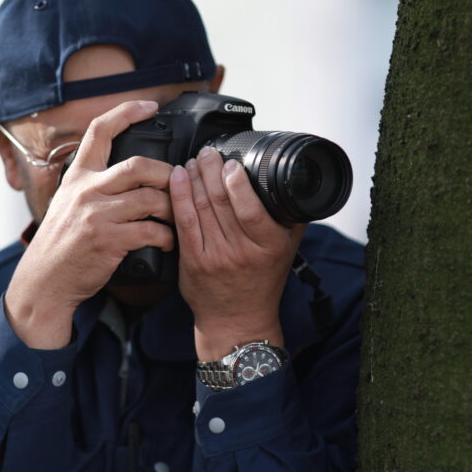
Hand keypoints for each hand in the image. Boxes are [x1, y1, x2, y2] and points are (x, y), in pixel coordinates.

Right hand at [5, 100, 174, 348]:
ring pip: (150, 199)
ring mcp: (96, 215)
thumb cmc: (60, 244)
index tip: (150, 105)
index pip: (99, 131)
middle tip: (179, 184)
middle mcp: (86, 190)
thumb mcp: (66, 203)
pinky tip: (168, 242)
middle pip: (138, 164)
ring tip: (178, 217)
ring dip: (173, 208)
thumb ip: (91, 185)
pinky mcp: (108, 240)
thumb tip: (124, 174)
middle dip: (167, 173)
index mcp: (77, 177)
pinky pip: (151, 231)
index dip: (127, 111)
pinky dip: (167, 237)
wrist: (45, 281)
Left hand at [169, 146, 305, 360]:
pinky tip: (178, 179)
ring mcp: (213, 256)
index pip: (250, 209)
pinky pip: (183, 222)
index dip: (237, 182)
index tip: (231, 162)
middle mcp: (240, 251)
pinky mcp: (192, 260)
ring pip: (200, 208)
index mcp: (267, 245)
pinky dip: (179, 197)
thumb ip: (291, 217)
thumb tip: (294, 182)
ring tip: (195, 161)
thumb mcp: (287, 249)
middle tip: (208, 152)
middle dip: (211, 170)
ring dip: (194, 179)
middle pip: (221, 202)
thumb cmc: (262, 282)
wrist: (237, 319)